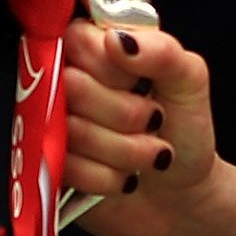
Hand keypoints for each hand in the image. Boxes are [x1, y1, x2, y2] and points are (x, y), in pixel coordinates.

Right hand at [61, 20, 214, 235]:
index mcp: (94, 46)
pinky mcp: (46, 166)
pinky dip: (107, 178)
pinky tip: (123, 177)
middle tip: (153, 122)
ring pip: (70, 130)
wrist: (182, 195)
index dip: (112, 70)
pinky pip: (65, 167)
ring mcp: (50, 125)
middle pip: (70, 85)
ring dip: (124, 151)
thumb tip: (116, 40)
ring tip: (148, 154)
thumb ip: (162, 51)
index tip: (139, 84)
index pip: (76, 39)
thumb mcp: (189, 81)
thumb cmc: (184, 130)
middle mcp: (64, 80)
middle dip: (126, 115)